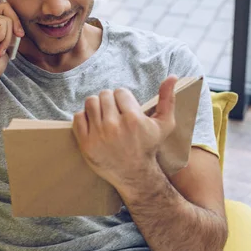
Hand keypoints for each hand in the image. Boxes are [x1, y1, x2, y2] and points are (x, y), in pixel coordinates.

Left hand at [72, 76, 177, 190]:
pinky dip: (84, 118)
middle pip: (104, 95)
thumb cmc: (149, 146)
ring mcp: (98, 135)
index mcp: (133, 119)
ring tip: (104, 116)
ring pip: (90, 102)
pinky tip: (94, 125)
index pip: (120, 92)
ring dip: (96, 106)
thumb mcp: (164, 124)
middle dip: (110, 101)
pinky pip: (78, 117)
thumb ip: (168, 99)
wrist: (134, 174)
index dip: (124, 99)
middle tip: (115, 113)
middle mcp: (114, 126)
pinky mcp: (85, 143)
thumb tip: (172, 76)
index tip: (126, 109)